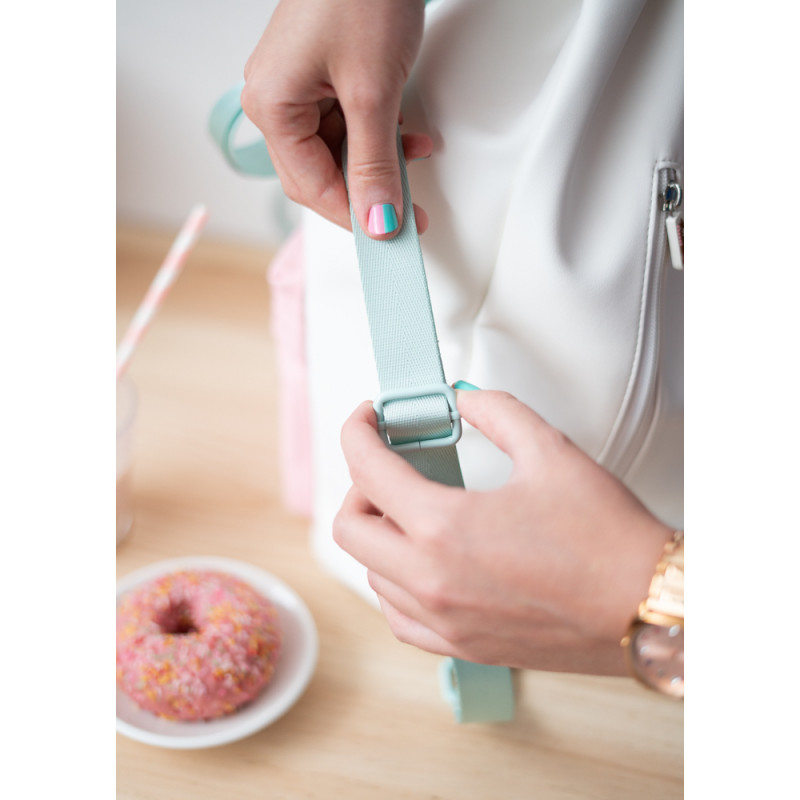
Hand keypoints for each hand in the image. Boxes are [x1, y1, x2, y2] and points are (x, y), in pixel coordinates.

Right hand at [241, 0, 430, 237]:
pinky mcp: (324, 74)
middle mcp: (277, 99)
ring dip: (380, 162)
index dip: (354, 215)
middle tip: (408, 213)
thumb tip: (379, 221)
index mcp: (271, 106)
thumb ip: (375, 164)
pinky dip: (380, 135)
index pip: (310, 187)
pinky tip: (409, 135)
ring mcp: (300, 86)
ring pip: (339, 151)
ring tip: (416, 158)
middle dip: (368, 192)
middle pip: (321, 173)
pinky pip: (349, 123)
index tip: (393, 234)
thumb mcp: (373, 93)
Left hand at [333, 389, 673, 674]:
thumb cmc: (609, 540)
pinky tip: (419, 564)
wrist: (649, 609)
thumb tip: (465, 401)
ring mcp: (444, 621)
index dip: (356, 432)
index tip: (366, 419)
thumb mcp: (550, 450)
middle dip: (358, 485)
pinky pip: (398, 617)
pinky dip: (393, 584)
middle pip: (350, 529)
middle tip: (388, 466)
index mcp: (444, 528)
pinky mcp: (463, 648)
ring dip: (378, 535)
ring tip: (410, 511)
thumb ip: (497, 412)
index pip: (366, 470)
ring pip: (370, 574)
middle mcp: (431, 581)